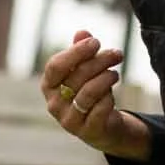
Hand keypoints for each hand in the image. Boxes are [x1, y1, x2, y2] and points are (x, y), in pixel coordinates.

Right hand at [40, 32, 151, 159]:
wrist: (101, 127)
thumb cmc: (89, 92)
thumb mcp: (84, 70)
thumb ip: (81, 52)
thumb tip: (82, 32)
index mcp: (48, 86)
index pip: (56, 66)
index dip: (76, 52)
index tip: (95, 42)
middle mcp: (54, 104)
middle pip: (77, 76)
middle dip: (100, 61)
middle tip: (116, 53)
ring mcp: (69, 120)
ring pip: (89, 92)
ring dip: (106, 78)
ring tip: (115, 73)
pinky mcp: (87, 131)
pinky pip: (100, 108)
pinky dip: (109, 97)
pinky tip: (112, 93)